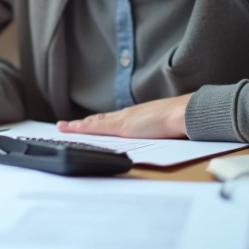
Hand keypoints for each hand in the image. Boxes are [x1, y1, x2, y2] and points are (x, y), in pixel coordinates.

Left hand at [56, 94, 191, 138]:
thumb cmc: (180, 120)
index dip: (97, 122)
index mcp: (136, 116)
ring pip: (95, 122)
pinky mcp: (122, 126)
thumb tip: (161, 134)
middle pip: (100, 120)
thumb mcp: (165, 126)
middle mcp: (127, 115)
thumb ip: (157, 129)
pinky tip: (71, 129)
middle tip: (66, 126)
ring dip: (78, 125)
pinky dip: (82, 128)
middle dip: (83, 124)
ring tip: (63, 127)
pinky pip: (96, 127)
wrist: (184, 114)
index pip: (112, 120)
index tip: (87, 123)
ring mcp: (123, 120)